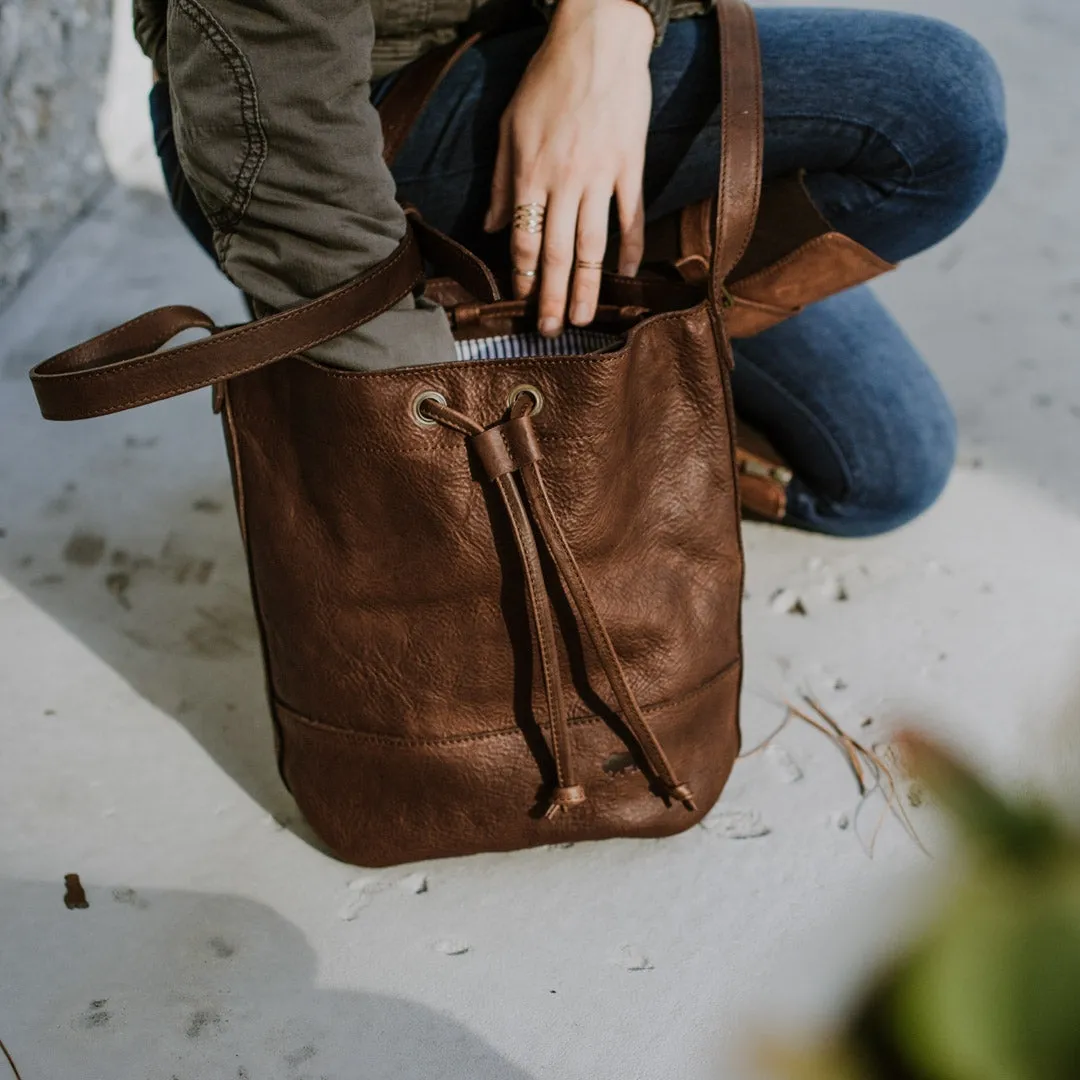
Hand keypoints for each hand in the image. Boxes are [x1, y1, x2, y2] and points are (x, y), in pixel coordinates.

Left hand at [483, 0, 653, 336]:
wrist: (598, 40)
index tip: (521, 303)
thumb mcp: (510, 125)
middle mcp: (565, 181)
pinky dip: (630, 248)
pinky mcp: (631, 165)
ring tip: (582, 317)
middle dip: (550, 296)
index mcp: (531, 173)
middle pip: (556, 252)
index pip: (524, 239)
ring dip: (587, 286)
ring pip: (593, 244)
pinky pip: (631, 216)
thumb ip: (502, 180)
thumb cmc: (548, 80)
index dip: (522, 277)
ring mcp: (601, 176)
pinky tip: (627, 275)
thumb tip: (494, 225)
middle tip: (549, 331)